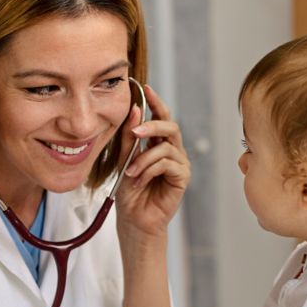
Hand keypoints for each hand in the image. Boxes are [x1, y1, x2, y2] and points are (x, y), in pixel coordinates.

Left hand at [114, 84, 190, 238]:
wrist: (134, 219)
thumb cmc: (129, 191)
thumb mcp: (124, 159)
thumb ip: (129, 137)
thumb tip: (135, 110)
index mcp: (158, 143)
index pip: (160, 116)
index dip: (155, 101)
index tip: (145, 88)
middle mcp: (172, 150)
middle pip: (170, 126)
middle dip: (153, 125)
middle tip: (137, 131)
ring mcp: (179, 164)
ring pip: (166, 146)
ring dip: (144, 158)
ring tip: (131, 172)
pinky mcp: (182, 177)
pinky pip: (167, 163)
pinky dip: (150, 169)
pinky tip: (140, 180)